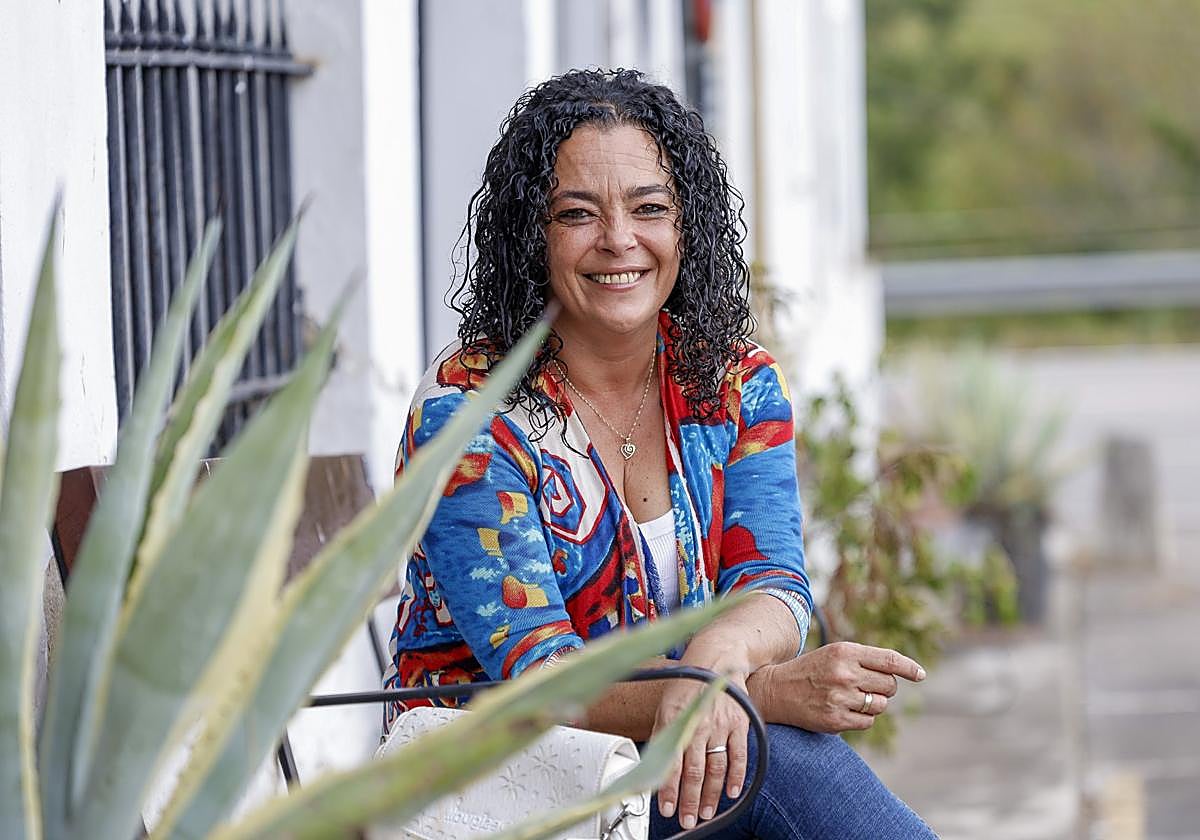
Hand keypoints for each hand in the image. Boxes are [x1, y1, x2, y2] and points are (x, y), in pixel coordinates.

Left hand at [653, 640, 751, 829]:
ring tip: (705, 813)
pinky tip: (732, 793)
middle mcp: (698, 723)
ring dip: (711, 795)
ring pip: (716, 768)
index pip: (670, 761)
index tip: (666, 809)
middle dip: (689, 800)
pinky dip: (737, 777)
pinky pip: (739, 755)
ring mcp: (721, 724)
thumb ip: (661, 736)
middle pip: (694, 771)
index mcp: (675, 719)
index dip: (668, 788)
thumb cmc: (687, 685)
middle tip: (686, 820)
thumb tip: (651, 767)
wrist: (716, 659)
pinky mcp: (740, 724)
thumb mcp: (665, 706)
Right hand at [747, 641, 925, 732]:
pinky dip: (862, 718)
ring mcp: (840, 698)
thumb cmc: (811, 670)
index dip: (909, 667)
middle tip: (865, 686)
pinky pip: (868, 722)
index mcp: (844, 651)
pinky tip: (843, 710)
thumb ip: (865, 659)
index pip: (888, 660)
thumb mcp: (834, 654)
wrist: (775, 690)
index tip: (920, 674)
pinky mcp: (835, 719)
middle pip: (890, 685)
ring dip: (872, 703)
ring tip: (851, 698)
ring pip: (880, 705)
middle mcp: (844, 673)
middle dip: (884, 687)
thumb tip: (902, 672)